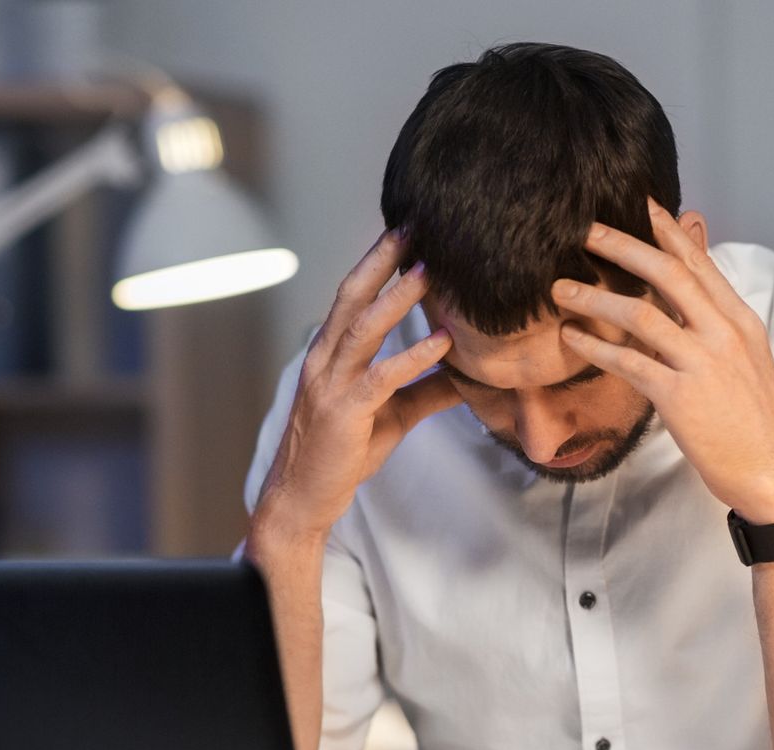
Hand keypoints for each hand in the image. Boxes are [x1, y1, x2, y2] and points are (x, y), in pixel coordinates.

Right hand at [253, 229, 459, 544]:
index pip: (353, 296)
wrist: (303, 499)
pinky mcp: (344, 413)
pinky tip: (442, 341)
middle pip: (353, 296)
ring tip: (431, 269)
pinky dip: (413, 356)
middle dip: (382, 259)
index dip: (378, 262)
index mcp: (330, 354)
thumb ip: (426, 390)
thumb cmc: (342, 453)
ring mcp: (331, 384)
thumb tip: (470, 375)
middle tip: (414, 225)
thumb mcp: (393, 416)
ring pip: (364, 329)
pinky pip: (381, 378)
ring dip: (398, 297)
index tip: (408, 230)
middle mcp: (325, 360)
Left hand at [551, 199, 773, 523]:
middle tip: (586, 231)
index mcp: (740, 321)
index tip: (640, 204)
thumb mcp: (746, 358)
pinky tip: (571, 338)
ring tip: (561, 290)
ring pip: (642, 314)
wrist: (772, 472)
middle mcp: (723, 334)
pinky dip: (595, 347)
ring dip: (596, 298)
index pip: (699, 264)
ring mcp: (702, 364)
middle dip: (624, 247)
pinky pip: (629, 362)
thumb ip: (716, 320)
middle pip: (668, 274)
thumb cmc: (755, 421)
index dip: (668, 231)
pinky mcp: (680, 397)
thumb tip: (692, 291)